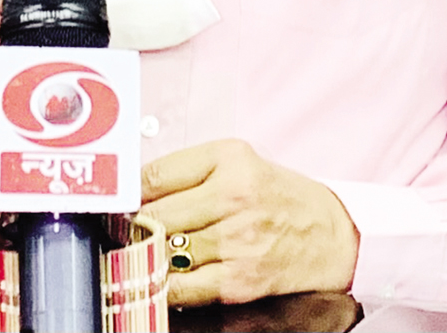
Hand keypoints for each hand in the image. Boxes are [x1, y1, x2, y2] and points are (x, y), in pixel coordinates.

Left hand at [140, 139, 359, 305]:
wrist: (330, 235)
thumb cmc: (279, 195)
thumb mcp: (238, 161)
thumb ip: (189, 169)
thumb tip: (137, 189)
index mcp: (229, 159)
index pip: (155, 174)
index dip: (127, 191)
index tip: (116, 200)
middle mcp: (232, 197)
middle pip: (153, 214)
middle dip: (132, 224)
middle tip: (122, 227)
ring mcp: (234, 242)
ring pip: (161, 251)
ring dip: (143, 253)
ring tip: (138, 249)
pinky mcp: (237, 281)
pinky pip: (179, 288)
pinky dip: (161, 285)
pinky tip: (157, 276)